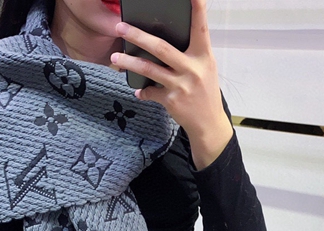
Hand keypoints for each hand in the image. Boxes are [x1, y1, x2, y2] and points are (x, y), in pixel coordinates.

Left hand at [112, 0, 232, 168]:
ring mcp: (181, 85)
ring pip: (150, 69)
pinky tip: (138, 90)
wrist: (209, 124)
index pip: (201, 28)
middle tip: (119, 27)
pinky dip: (143, 91)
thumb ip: (191, 53)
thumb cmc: (206, 93)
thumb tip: (165, 39)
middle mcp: (193, 69)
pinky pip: (151, 92)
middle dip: (138, 36)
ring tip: (114, 58)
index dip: (198, 9)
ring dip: (129, 63)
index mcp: (204, 56)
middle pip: (161, 48)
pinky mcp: (172, 100)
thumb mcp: (206, 69)